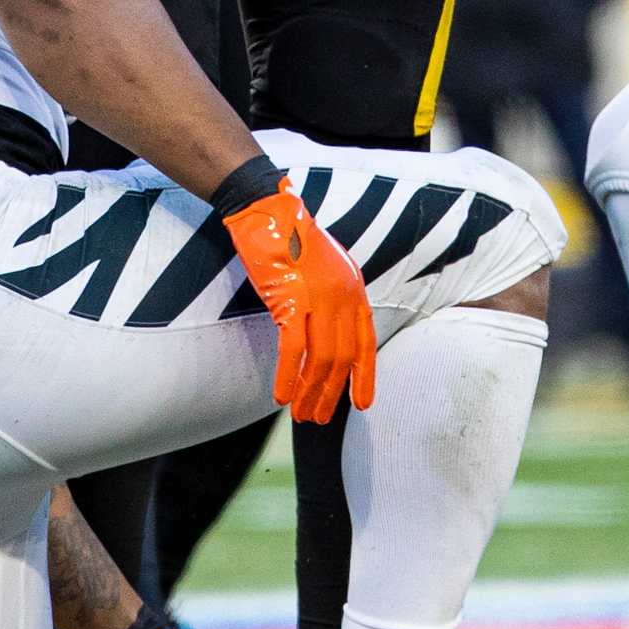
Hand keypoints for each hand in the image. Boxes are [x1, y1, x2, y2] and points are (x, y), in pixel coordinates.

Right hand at [223, 178, 376, 424]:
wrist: (264, 210)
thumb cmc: (288, 238)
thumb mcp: (323, 268)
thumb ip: (330, 299)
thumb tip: (324, 335)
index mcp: (354, 288)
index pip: (365, 342)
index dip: (364, 376)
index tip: (360, 404)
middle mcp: (343, 295)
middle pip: (342, 357)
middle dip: (331, 393)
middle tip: (318, 418)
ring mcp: (319, 298)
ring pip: (321, 359)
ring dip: (309, 391)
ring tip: (300, 414)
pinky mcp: (291, 300)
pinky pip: (293, 350)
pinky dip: (288, 376)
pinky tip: (281, 395)